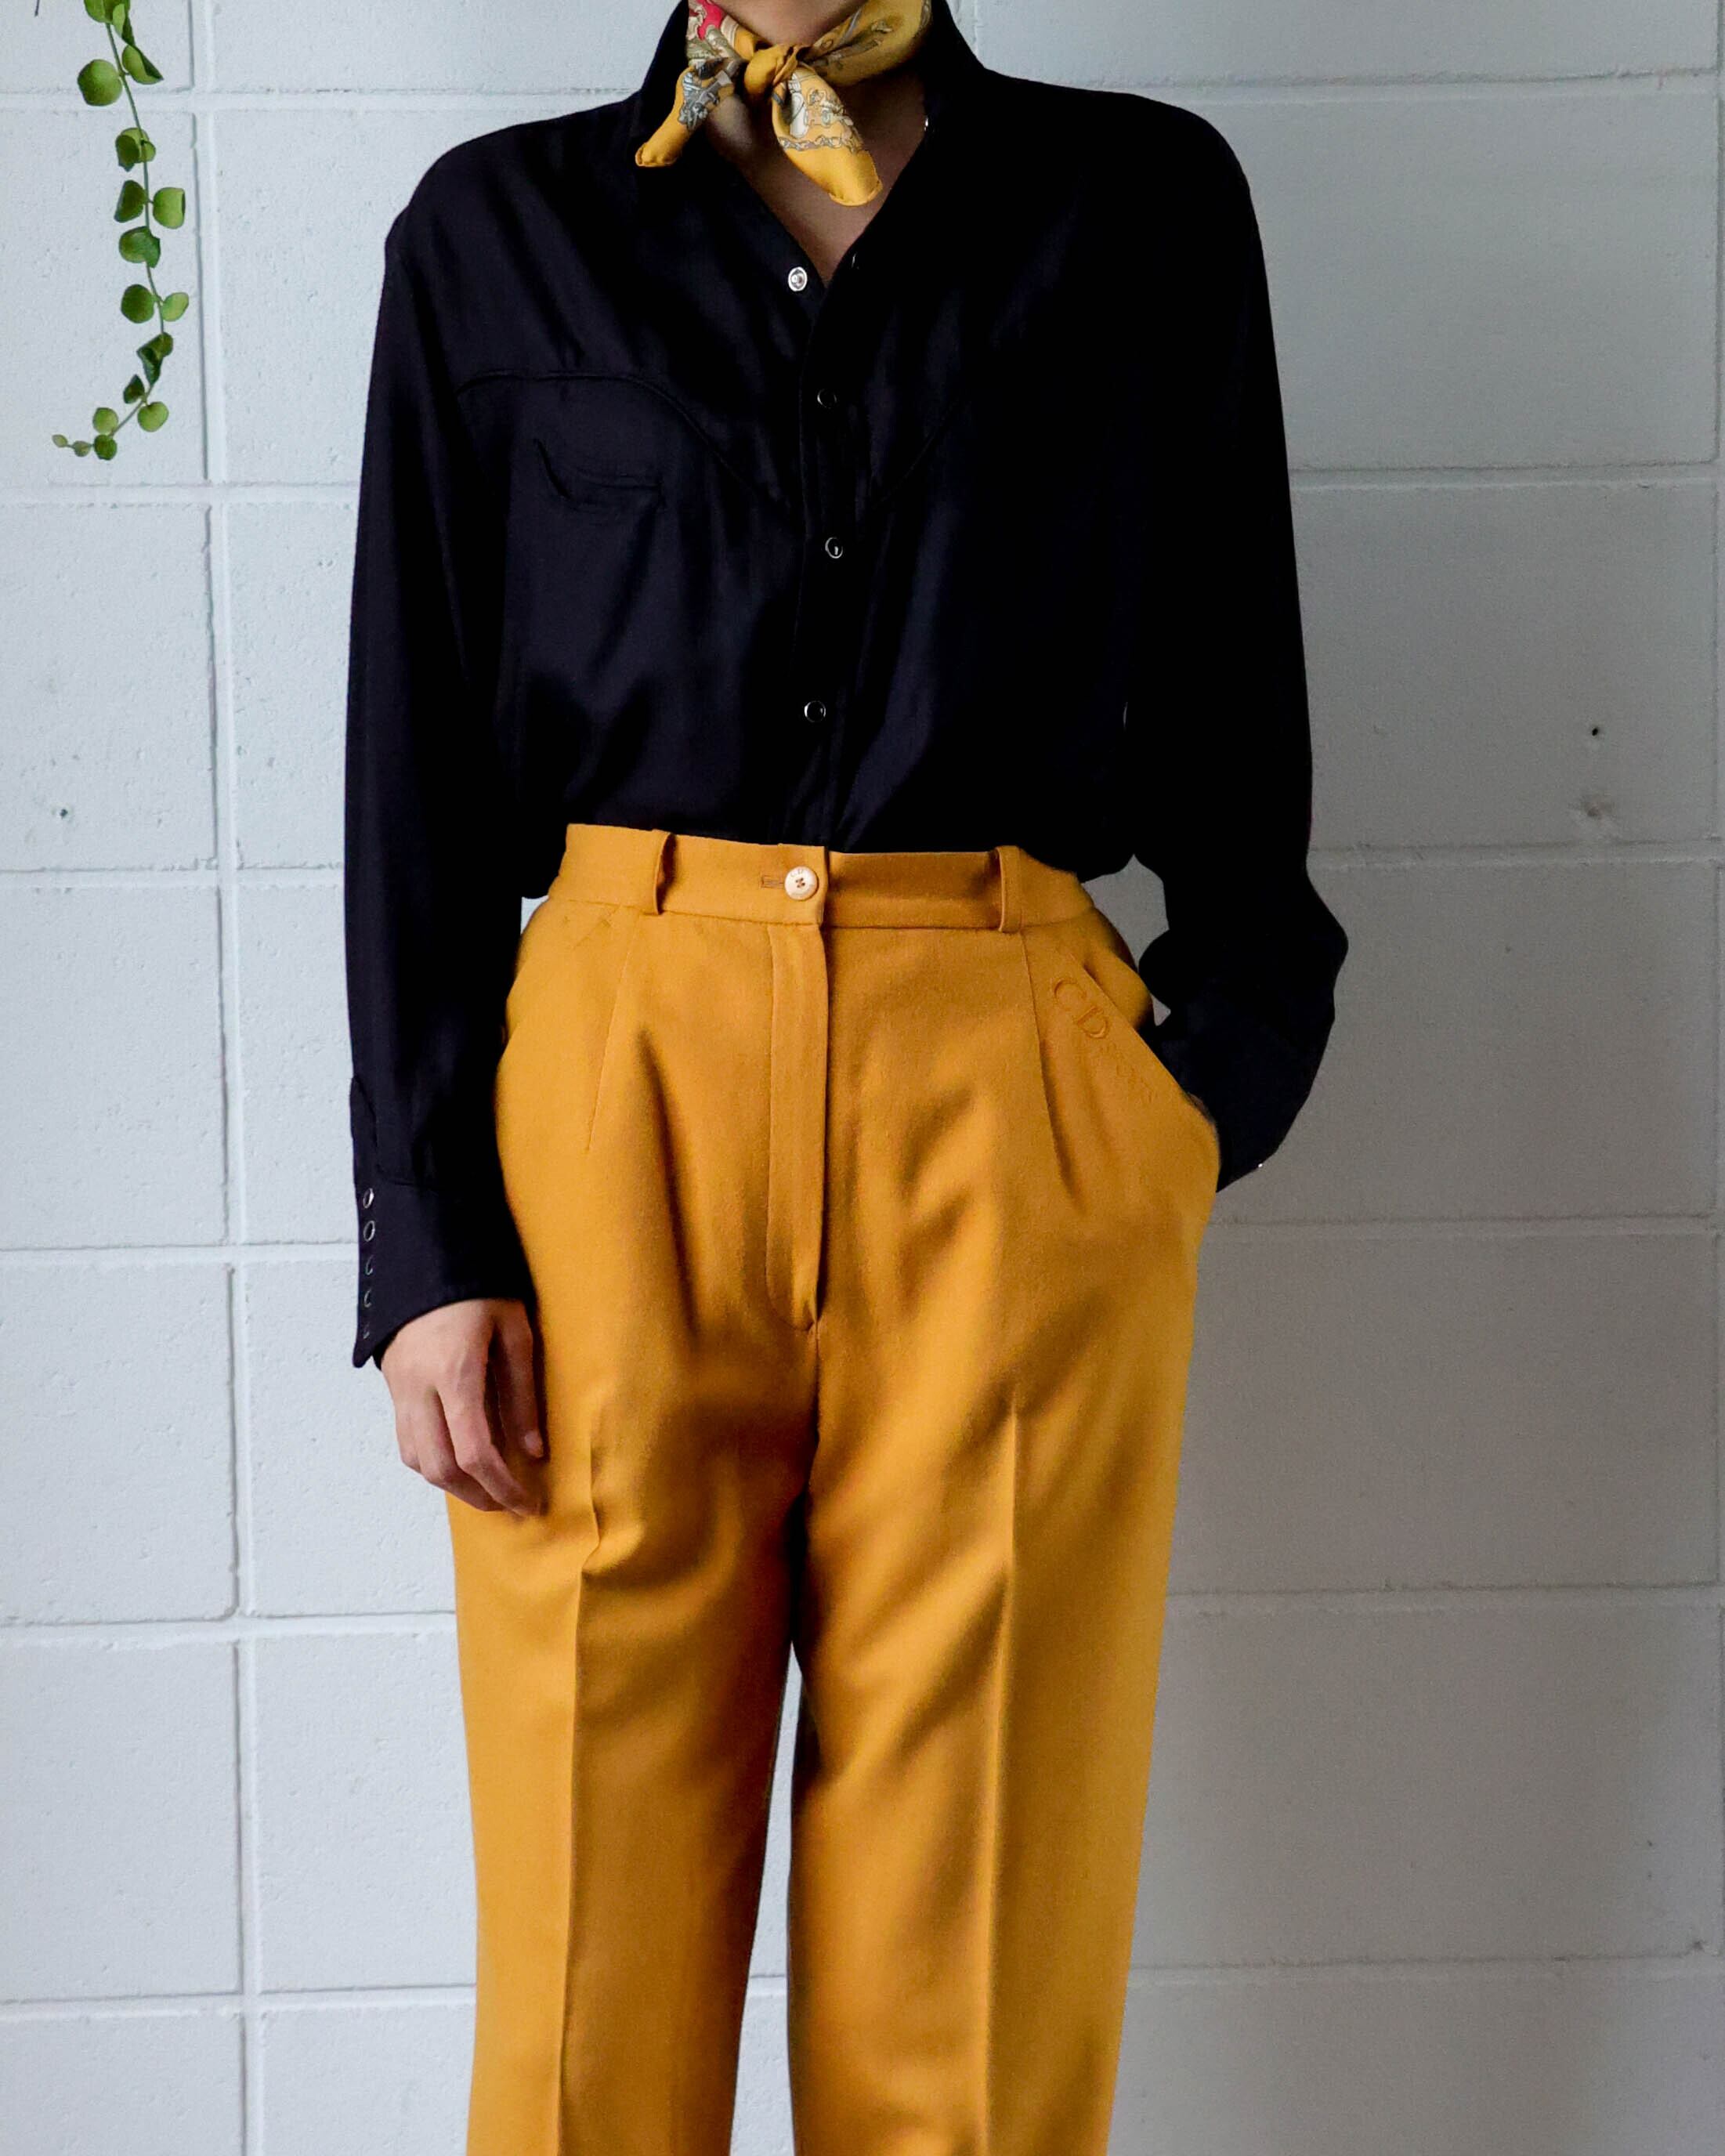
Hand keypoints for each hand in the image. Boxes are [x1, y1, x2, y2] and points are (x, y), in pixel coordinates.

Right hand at [380, 1298, 544, 1515]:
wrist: (426, 1256)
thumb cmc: (481, 1288)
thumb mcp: (515, 1332)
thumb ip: (522, 1394)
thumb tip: (533, 1451)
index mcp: (454, 1372)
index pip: (475, 1451)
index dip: (503, 1486)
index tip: (529, 1502)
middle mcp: (418, 1387)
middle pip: (440, 1467)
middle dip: (478, 1495)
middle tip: (510, 1505)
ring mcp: (398, 1388)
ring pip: (416, 1460)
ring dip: (452, 1485)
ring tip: (488, 1490)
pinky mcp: (392, 1385)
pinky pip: (406, 1441)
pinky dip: (432, 1462)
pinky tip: (459, 1462)